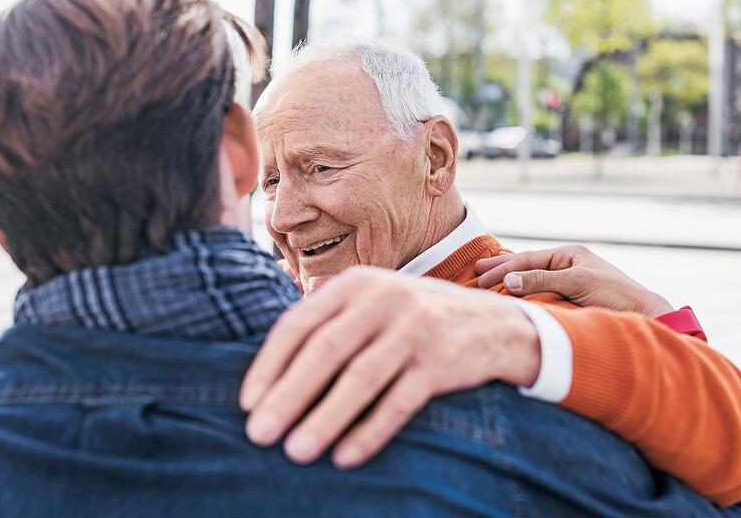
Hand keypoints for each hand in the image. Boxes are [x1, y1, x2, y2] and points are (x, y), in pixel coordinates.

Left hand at [239, 266, 539, 468]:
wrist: (493, 324)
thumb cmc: (413, 320)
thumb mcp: (372, 305)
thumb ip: (329, 324)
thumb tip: (271, 379)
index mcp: (355, 283)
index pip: (299, 323)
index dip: (269, 365)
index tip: (248, 403)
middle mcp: (383, 298)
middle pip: (325, 350)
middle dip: (288, 395)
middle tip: (258, 435)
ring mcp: (415, 328)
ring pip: (360, 377)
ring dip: (325, 418)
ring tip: (295, 452)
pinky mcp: (441, 360)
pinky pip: (399, 401)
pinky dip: (371, 431)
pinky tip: (346, 457)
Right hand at [475, 245, 673, 317]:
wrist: (644, 315)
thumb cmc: (615, 295)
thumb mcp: (577, 282)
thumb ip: (543, 280)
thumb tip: (509, 280)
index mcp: (569, 255)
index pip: (528, 259)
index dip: (502, 268)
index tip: (480, 277)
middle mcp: (567, 265)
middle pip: (527, 265)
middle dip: (501, 268)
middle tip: (475, 273)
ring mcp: (570, 280)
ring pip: (532, 278)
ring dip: (510, 280)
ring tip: (487, 280)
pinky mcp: (572, 297)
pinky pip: (541, 291)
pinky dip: (524, 292)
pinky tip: (512, 295)